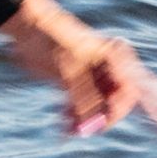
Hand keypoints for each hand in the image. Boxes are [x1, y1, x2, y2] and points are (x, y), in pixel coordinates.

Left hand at [16, 6, 156, 139]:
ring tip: (66, 127)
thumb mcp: (70, 71)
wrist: (27, 26)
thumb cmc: (53, 40)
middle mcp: (108, 67)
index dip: (118, 111)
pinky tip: (62, 123)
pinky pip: (80, 106)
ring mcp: (92, 76)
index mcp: (116, 57)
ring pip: (95, 107)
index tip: (101, 124)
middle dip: (98, 119)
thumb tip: (94, 126)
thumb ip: (85, 99)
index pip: (129, 92)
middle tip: (81, 131)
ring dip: (83, 120)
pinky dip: (72, 116)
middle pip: (113, 103)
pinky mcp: (75, 83)